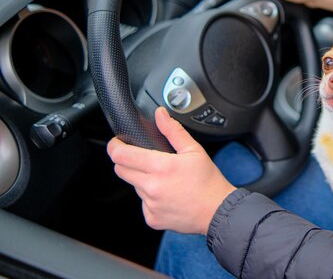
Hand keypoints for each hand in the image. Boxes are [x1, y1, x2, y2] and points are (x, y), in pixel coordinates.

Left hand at [107, 107, 235, 234]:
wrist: (217, 211)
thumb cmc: (208, 181)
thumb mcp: (194, 150)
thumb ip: (173, 131)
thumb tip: (160, 114)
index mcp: (160, 167)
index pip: (121, 155)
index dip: (115, 146)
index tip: (117, 143)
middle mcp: (151, 187)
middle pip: (121, 170)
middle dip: (128, 162)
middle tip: (146, 160)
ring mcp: (150, 205)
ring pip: (134, 187)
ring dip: (143, 180)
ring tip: (166, 180)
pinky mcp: (152, 219)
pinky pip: (143, 204)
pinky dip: (151, 198)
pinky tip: (169, 195)